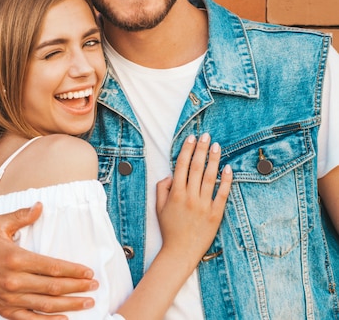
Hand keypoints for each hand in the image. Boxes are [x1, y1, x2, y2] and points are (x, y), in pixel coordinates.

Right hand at [0, 202, 97, 319]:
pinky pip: (31, 319)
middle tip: (94, 286)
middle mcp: (14, 281)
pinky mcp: (5, 310)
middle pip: (53, 287)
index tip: (88, 272)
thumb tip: (40, 206)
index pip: (51, 267)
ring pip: (46, 305)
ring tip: (87, 303)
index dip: (73, 270)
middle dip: (77, 287)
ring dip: (69, 305)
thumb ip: (21, 215)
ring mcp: (10, 298)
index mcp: (15, 258)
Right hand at [156, 133, 231, 267]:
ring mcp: (204, 205)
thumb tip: (170, 175)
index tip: (192, 138)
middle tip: (206, 136)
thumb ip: (162, 188)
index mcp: (175, 194)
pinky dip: (226, 180)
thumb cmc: (169, 229)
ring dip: (214, 159)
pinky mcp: (216, 214)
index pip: (182, 166)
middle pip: (197, 167)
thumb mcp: (159, 207)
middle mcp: (190, 197)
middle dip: (201, 149)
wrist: (180, 251)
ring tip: (217, 146)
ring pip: (210, 177)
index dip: (187, 150)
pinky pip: (222, 194)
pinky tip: (228, 168)